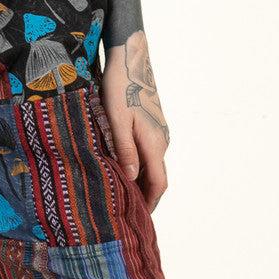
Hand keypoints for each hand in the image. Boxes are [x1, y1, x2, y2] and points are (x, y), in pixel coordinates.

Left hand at [100, 31, 169, 211]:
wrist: (130, 58)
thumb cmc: (120, 88)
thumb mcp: (117, 120)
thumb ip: (125, 150)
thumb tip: (132, 179)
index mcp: (154, 143)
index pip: (158, 183)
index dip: (151, 204)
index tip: (140, 220)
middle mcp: (161, 140)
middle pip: (156, 178)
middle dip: (145, 197)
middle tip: (128, 215)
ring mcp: (159, 132)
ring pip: (152, 165)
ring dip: (140, 182)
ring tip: (123, 197)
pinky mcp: (152, 125)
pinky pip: (148, 153)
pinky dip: (139, 167)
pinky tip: (123, 171)